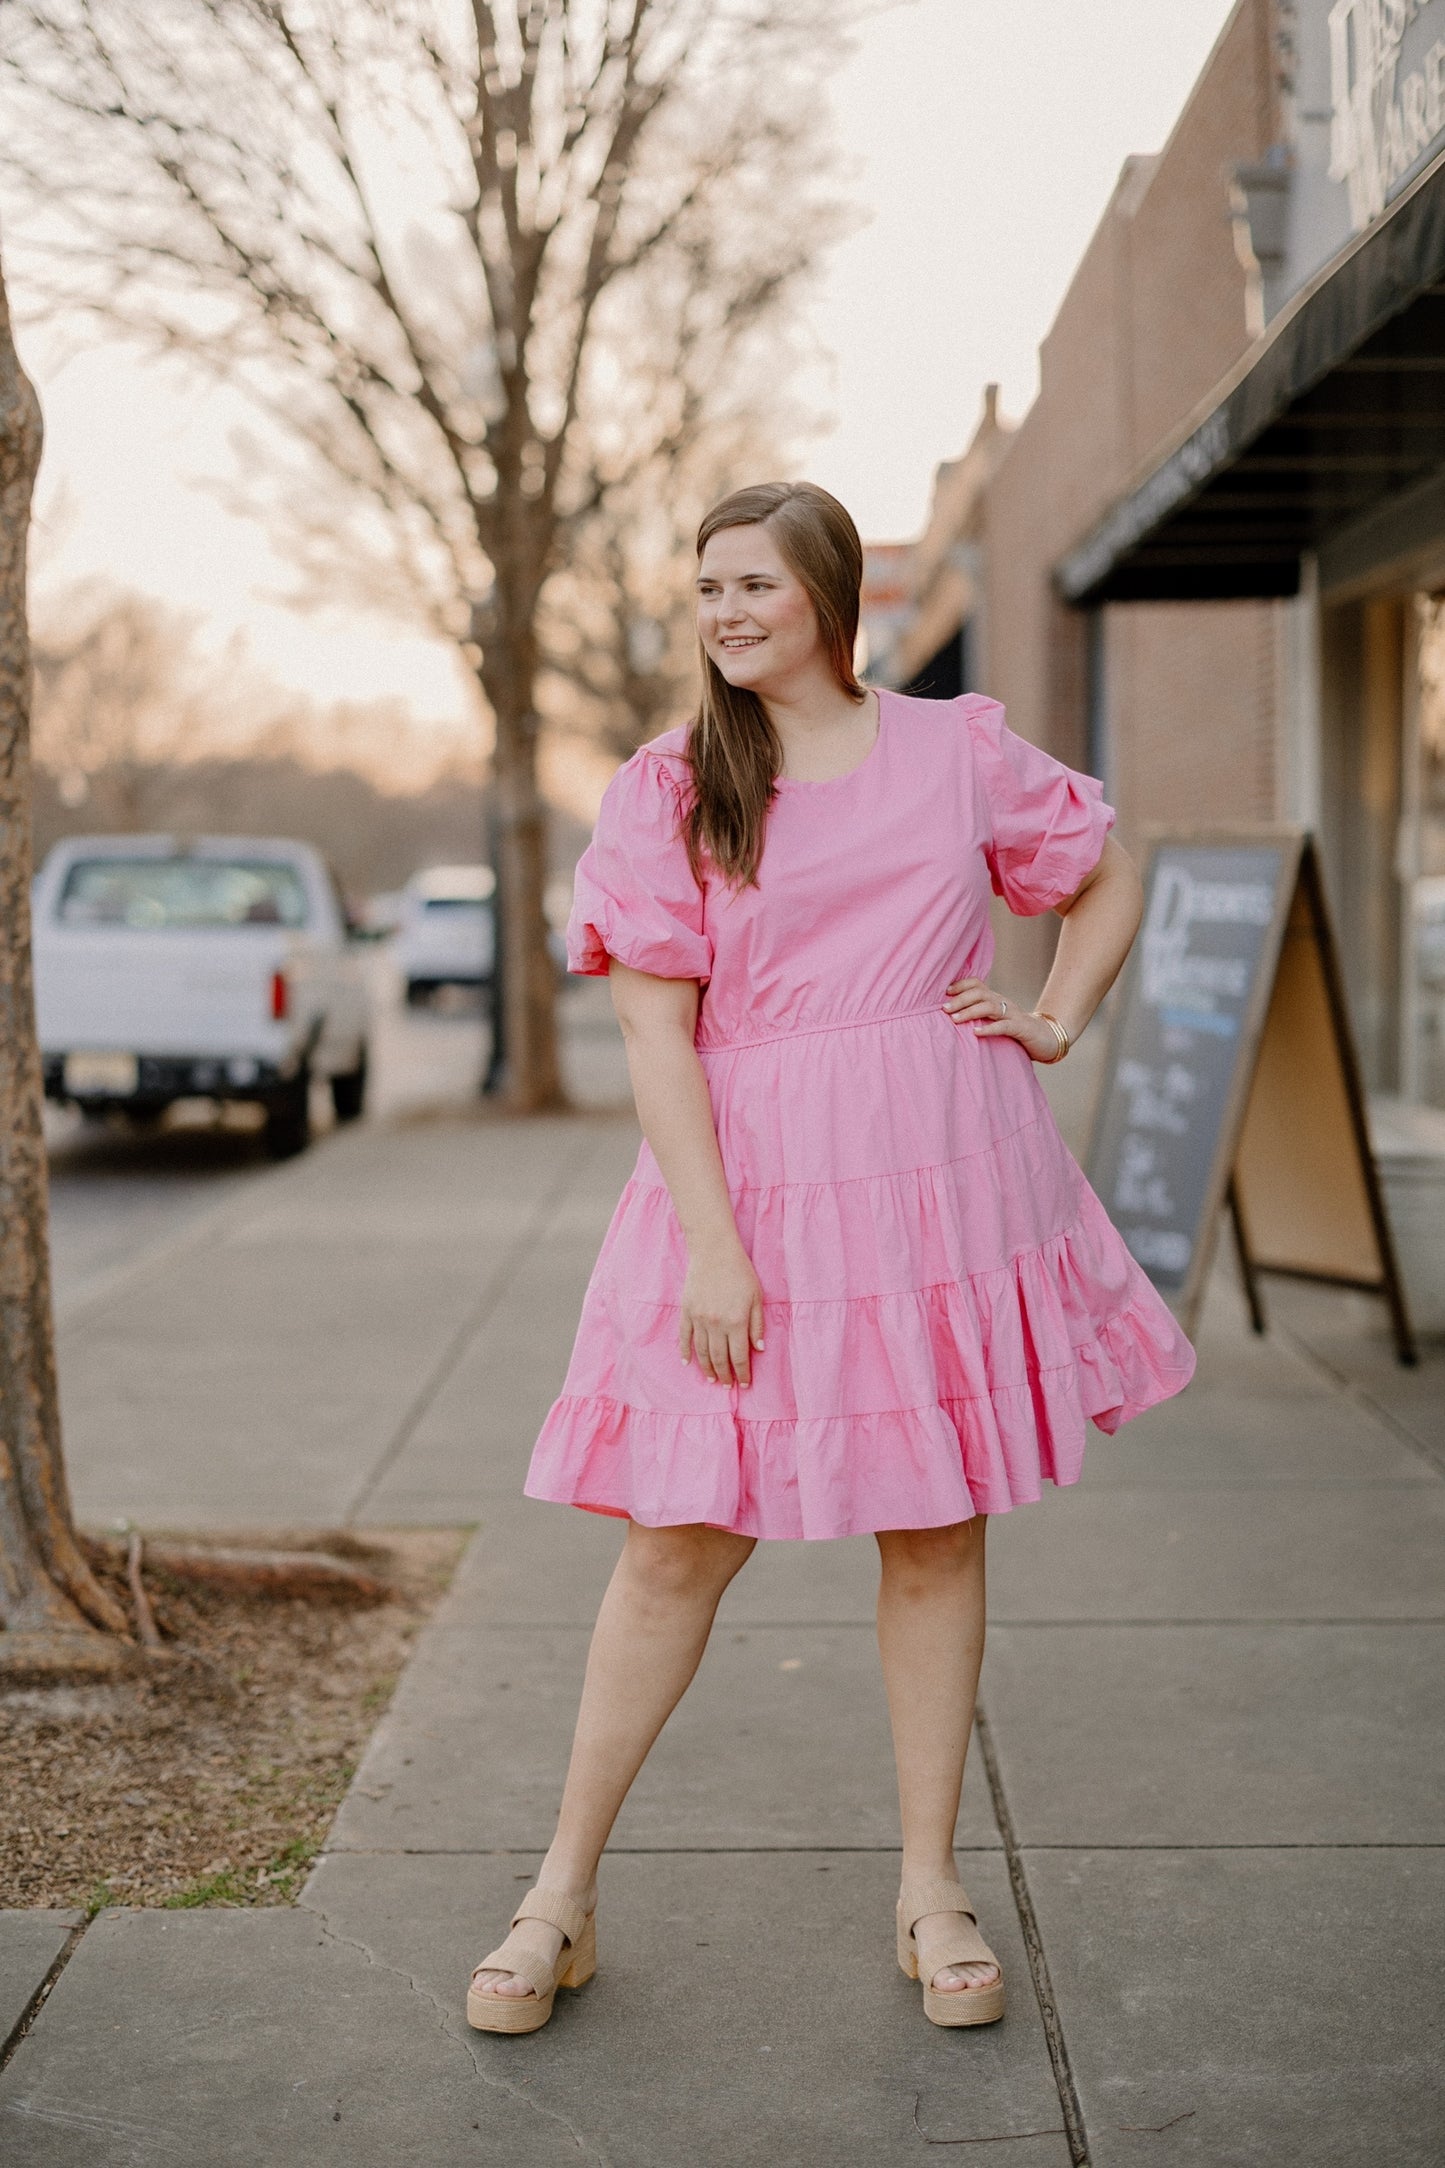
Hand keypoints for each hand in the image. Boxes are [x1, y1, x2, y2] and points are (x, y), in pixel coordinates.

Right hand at [680, 1239, 765, 1385]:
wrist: (714, 1251)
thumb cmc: (740, 1272)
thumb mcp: (757, 1297)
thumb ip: (757, 1325)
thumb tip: (758, 1349)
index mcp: (737, 1322)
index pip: (740, 1357)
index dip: (742, 1373)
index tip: (744, 1384)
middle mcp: (716, 1324)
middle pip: (720, 1358)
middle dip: (725, 1375)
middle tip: (727, 1385)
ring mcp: (699, 1319)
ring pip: (702, 1352)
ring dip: (707, 1368)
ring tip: (712, 1379)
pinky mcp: (687, 1311)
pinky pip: (684, 1337)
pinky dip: (685, 1352)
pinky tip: (687, 1363)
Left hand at [943, 976, 1062, 1063]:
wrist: (1046, 1038)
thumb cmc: (1015, 1030)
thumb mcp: (995, 1020)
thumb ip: (978, 1016)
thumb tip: (950, 1017)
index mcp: (996, 999)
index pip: (977, 984)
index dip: (960, 985)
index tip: (945, 993)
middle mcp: (1003, 1002)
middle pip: (980, 993)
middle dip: (960, 999)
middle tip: (944, 1009)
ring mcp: (1013, 1014)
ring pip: (990, 1006)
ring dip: (970, 1012)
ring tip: (955, 1019)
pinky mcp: (1021, 1028)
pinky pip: (1003, 1026)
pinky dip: (989, 1028)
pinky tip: (976, 1033)